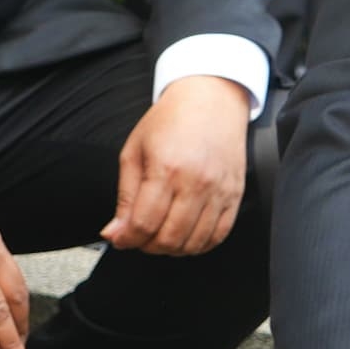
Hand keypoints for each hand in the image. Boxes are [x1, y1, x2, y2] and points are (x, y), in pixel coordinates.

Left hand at [103, 74, 249, 255]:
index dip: (128, 239)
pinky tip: (185, 236)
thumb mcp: (135, 151)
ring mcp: (219, 191)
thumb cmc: (171, 120)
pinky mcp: (234, 194)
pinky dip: (199, 244)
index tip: (121, 239)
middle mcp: (196, 182)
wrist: (211, 99)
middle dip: (147, 246)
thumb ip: (125, 196)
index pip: (144, 223)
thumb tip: (115, 232)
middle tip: (139, 237)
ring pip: (194, 243)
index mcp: (166, 168)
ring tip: (160, 236)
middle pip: (169, 239)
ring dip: (172, 249)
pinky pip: (218, 235)